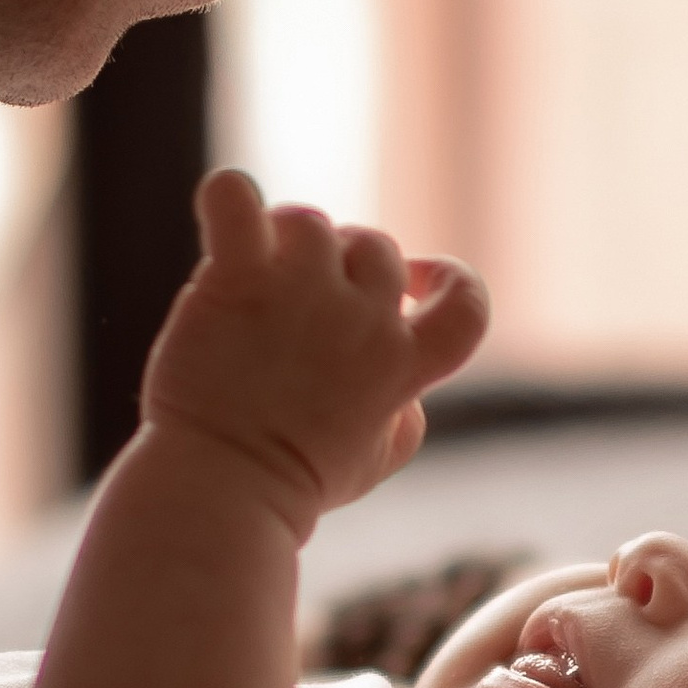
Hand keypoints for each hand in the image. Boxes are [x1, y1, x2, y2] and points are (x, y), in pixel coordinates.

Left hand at [141, 170, 488, 532]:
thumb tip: (402, 383)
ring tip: (260, 276)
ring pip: (312, 223)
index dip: (449, 279)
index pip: (468, 303)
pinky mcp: (236, 281)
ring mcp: (299, 294)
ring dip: (289, 239)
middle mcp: (360, 321)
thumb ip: (405, 408)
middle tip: (300, 301)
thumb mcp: (379, 458)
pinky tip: (226, 206)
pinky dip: (229, 195)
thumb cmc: (294, 481)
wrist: (219, 492)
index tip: (415, 286)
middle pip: (376, 248)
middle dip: (345, 264)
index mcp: (402, 365)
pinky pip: (234, 203)